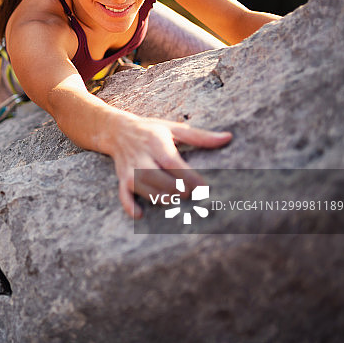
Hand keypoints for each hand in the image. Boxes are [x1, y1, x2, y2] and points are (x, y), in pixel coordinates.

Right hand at [105, 113, 231, 218]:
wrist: (115, 130)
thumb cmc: (150, 129)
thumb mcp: (173, 128)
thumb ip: (200, 136)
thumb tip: (228, 138)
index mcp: (156, 143)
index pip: (172, 163)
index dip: (188, 178)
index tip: (204, 187)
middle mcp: (141, 157)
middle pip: (158, 179)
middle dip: (177, 190)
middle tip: (192, 195)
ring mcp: (130, 169)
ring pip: (145, 189)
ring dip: (161, 199)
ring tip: (176, 200)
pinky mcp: (121, 178)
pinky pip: (123, 195)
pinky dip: (129, 206)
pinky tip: (140, 214)